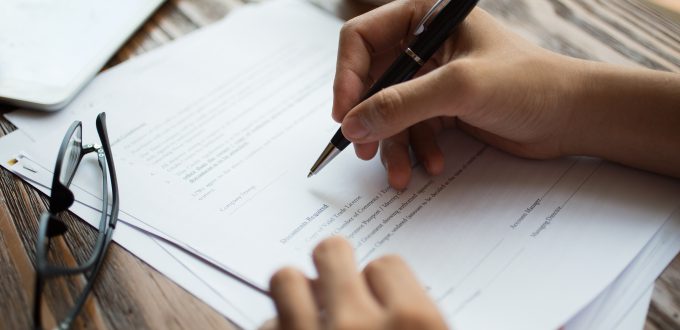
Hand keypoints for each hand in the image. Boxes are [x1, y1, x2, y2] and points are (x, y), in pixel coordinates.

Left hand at [264, 237, 446, 329]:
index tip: (379, 300)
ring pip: (286, 279)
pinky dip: (278, 327)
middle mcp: (358, 326)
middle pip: (332, 253)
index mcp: (415, 324)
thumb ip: (416, 317)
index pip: (386, 266)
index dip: (381, 284)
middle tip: (337, 288)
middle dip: (335, 267)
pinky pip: (266, 323)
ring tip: (308, 311)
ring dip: (296, 292)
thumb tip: (395, 298)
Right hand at [332, 0, 679, 187]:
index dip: (347, 76)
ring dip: (392, 144)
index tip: (344, 114)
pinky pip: (410, 130)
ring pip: (388, 112)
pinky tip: (432, 165)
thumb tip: (352, 124)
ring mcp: (432, 79)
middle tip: (364, 149)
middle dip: (368, 119)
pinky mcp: (441, 108)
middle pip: (370, 81)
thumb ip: (402, 103)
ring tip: (400, 173)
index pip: (362, 39)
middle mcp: (423, 46)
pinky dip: (415, 150)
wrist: (572, 117)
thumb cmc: (529, 84)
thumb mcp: (460, 88)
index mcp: (424, 18)